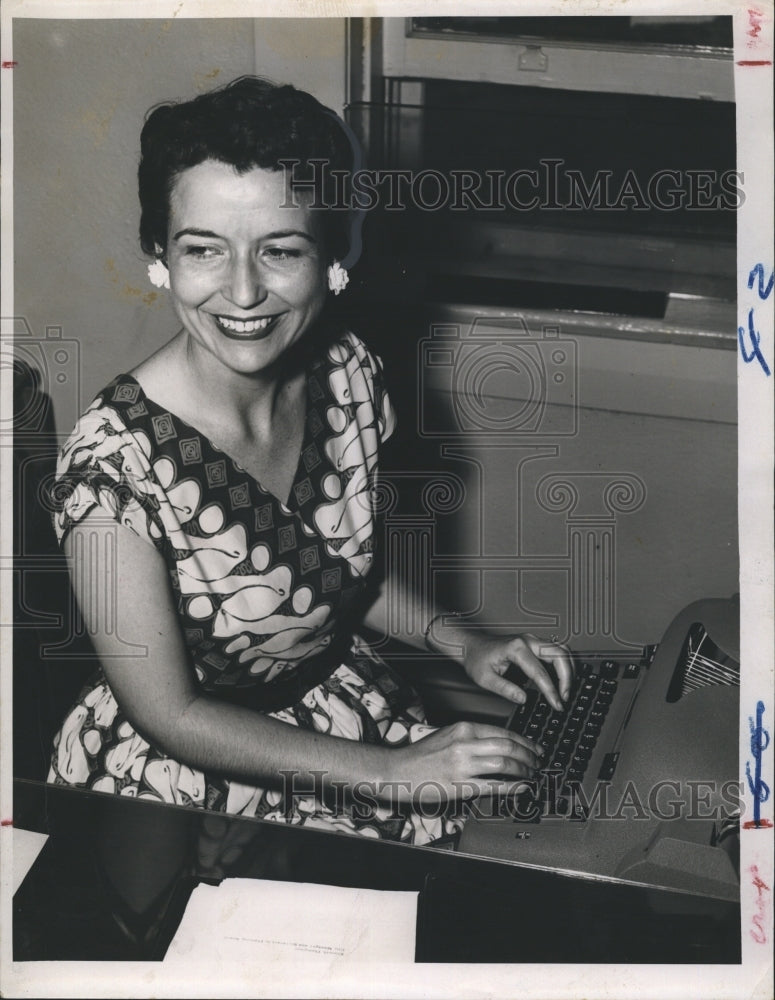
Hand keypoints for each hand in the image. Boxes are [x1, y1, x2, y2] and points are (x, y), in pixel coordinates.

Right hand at [386, 721, 541, 806]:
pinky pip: (493, 786)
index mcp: (463, 728)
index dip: (524, 741)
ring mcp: (463, 765)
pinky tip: (522, 787)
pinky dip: (513, 786)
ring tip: (531, 774)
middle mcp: (465, 744)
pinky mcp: (460, 785)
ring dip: (524, 770)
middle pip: (508, 747)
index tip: (534, 747)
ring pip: (504, 764)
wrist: (397, 770)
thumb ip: (471, 736)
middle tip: (538, 761)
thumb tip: (499, 743)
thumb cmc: (421, 754)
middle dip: (529, 755)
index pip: (503, 732)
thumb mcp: (447, 734)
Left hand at [462, 632, 572, 711]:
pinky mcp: (535, 644)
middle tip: (565, 698)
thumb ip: (505, 689)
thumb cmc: (477, 659)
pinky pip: (556, 650)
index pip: (540, 672)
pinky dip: (564, 664)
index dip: (551, 691)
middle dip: (567, 677)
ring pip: (562, 650)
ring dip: (569, 669)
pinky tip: (562, 680)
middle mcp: (527, 640)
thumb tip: (524, 699)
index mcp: (515, 648)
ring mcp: (532, 640)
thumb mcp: (484, 678)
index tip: (557, 704)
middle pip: (559, 654)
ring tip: (566, 690)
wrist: (472, 645)